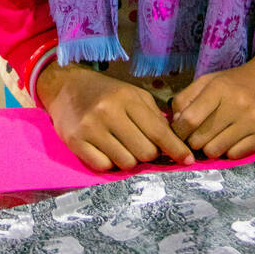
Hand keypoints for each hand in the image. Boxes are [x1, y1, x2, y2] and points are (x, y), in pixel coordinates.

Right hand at [36, 60, 195, 173]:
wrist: (66, 87)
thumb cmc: (106, 92)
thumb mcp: (133, 95)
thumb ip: (153, 117)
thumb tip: (175, 141)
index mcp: (127, 99)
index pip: (158, 131)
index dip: (175, 148)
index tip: (188, 159)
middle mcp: (109, 112)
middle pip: (144, 151)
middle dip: (149, 154)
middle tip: (143, 147)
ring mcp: (90, 128)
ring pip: (125, 162)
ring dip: (130, 160)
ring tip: (124, 147)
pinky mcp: (75, 142)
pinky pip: (103, 166)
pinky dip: (109, 163)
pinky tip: (107, 150)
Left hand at [170, 47, 254, 160]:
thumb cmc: (238, 81)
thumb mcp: (210, 80)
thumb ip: (187, 98)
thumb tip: (175, 123)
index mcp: (219, 88)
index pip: (189, 119)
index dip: (178, 131)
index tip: (179, 133)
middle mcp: (236, 105)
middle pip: (200, 139)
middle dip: (193, 141)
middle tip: (197, 137)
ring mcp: (252, 121)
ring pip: (215, 151)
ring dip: (210, 148)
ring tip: (214, 139)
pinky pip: (234, 155)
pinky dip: (228, 151)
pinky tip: (231, 140)